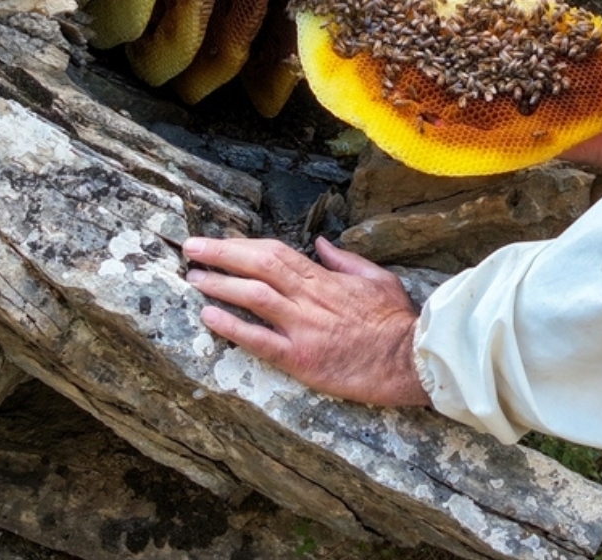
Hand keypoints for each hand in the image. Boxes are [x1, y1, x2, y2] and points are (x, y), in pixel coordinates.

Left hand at [182, 236, 431, 406]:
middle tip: (191, 248)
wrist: (409, 359)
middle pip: (257, 267)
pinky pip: (259, 339)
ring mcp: (303, 328)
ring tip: (193, 278)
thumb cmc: (397, 321)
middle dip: (220, 254)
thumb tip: (321, 243)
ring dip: (219, 284)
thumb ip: (345, 260)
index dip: (243, 245)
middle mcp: (309, 298)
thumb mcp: (377, 278)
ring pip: (253, 297)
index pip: (276, 253)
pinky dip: (231, 325)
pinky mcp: (301, 359)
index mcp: (325, 279)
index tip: (219, 242)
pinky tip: (209, 315)